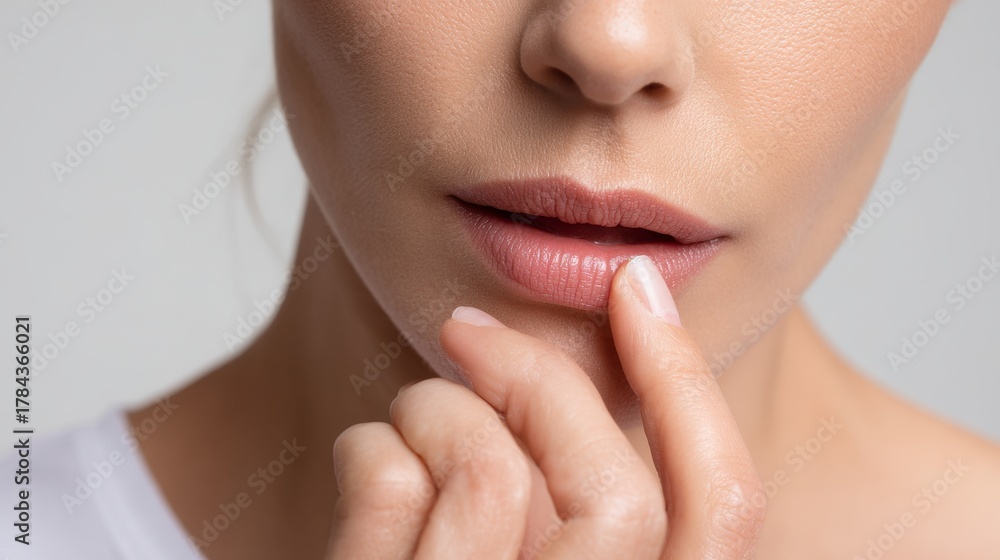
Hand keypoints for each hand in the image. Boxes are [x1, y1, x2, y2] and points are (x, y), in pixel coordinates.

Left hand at [327, 255, 765, 558]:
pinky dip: (369, 449)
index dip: (688, 386)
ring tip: (400, 417)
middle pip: (613, 488)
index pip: (725, 511)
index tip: (638, 284)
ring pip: (489, 471)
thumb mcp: (543, 558)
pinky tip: (360, 466)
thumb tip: (581, 383)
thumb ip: (582, 517)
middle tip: (467, 330)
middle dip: (539, 378)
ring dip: (430, 408)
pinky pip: (393, 485)